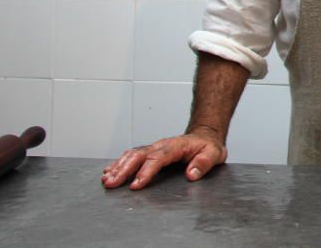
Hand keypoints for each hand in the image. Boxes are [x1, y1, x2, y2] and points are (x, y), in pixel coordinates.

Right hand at [101, 130, 227, 189]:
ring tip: (107, 180)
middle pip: (139, 155)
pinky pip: (132, 155)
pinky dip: (119, 163)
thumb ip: (203, 163)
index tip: (136, 184)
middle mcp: (161, 145)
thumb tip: (191, 174)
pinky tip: (109, 171)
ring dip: (118, 166)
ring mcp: (154, 147)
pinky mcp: (150, 151)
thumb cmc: (208, 147)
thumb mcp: (214, 154)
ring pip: (132, 154)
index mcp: (176, 146)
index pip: (158, 158)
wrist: (205, 136)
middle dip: (124, 169)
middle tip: (112, 183)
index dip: (146, 171)